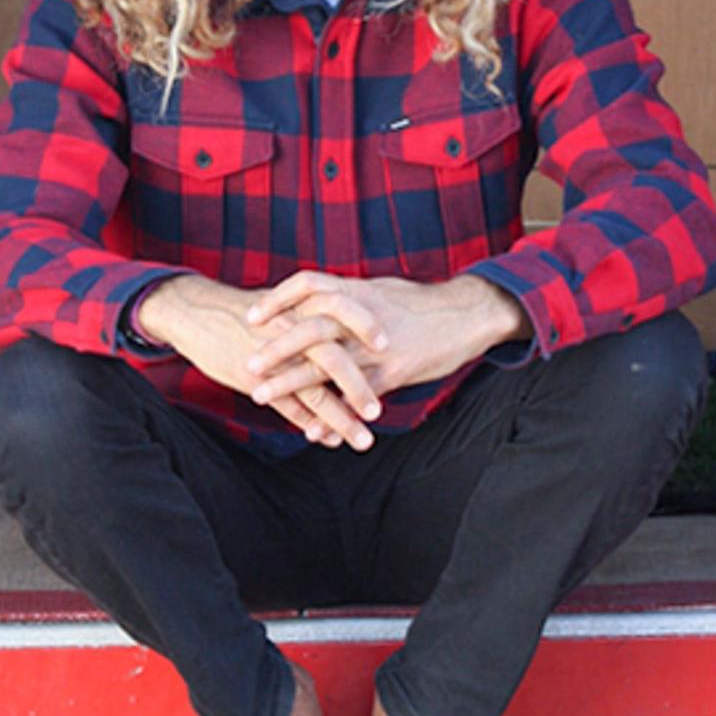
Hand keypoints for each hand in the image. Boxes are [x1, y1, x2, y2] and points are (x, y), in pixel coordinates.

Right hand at [137, 274, 378, 448]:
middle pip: (332, 358)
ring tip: (363, 440)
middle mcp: (290, 332)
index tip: (392, 351)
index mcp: (301, 307)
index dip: (368, 330)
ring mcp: (272, 359)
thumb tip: (354, 327)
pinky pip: (288, 407)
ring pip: (312, 392)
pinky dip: (310, 424)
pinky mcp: (254, 380)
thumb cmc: (247, 309)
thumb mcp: (285, 303)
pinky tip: (328, 438)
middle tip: (378, 410)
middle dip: (359, 387)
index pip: (343, 314)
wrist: (197, 312)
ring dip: (339, 419)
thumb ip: (317, 314)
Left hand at [244, 272, 529, 405]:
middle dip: (276, 347)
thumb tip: (320, 299)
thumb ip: (347, 297)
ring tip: (260, 396)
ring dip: (290, 383)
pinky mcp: (393, 373)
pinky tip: (311, 431)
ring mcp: (376, 347)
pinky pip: (355, 397)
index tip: (252, 316)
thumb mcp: (379, 289)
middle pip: (309, 328)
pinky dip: (332, 415)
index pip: (306, 285)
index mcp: (356, 291)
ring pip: (325, 365)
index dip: (277, 299)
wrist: (467, 314)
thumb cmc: (421, 303)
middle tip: (248, 363)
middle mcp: (361, 318)